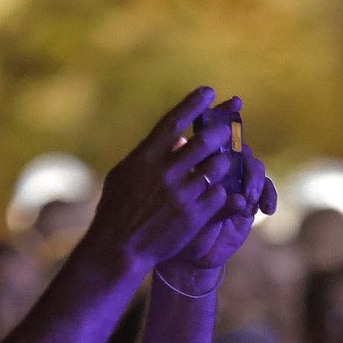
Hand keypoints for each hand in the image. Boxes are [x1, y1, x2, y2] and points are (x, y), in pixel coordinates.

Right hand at [79, 87, 237, 275]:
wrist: (119, 249)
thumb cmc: (116, 211)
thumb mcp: (124, 176)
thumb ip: (149, 155)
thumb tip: (177, 138)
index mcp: (145, 158)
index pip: (174, 121)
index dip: (194, 104)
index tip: (209, 92)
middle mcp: (165, 172)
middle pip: (204, 140)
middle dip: (220, 132)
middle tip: (226, 130)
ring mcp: (181, 194)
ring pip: (218, 166)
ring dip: (223, 162)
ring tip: (222, 164)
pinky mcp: (195, 215)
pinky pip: (220, 193)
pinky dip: (220, 190)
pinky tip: (217, 193)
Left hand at [158, 119, 278, 282]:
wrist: (186, 254)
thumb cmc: (169, 224)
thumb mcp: (169, 198)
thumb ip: (176, 171)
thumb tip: (180, 141)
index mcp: (198, 157)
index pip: (213, 130)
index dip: (225, 114)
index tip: (235, 102)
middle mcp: (220, 165)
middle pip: (237, 145)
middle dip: (240, 152)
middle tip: (235, 160)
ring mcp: (237, 181)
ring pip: (253, 166)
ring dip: (253, 179)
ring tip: (246, 197)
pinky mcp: (251, 200)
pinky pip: (266, 190)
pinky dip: (268, 196)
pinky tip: (266, 207)